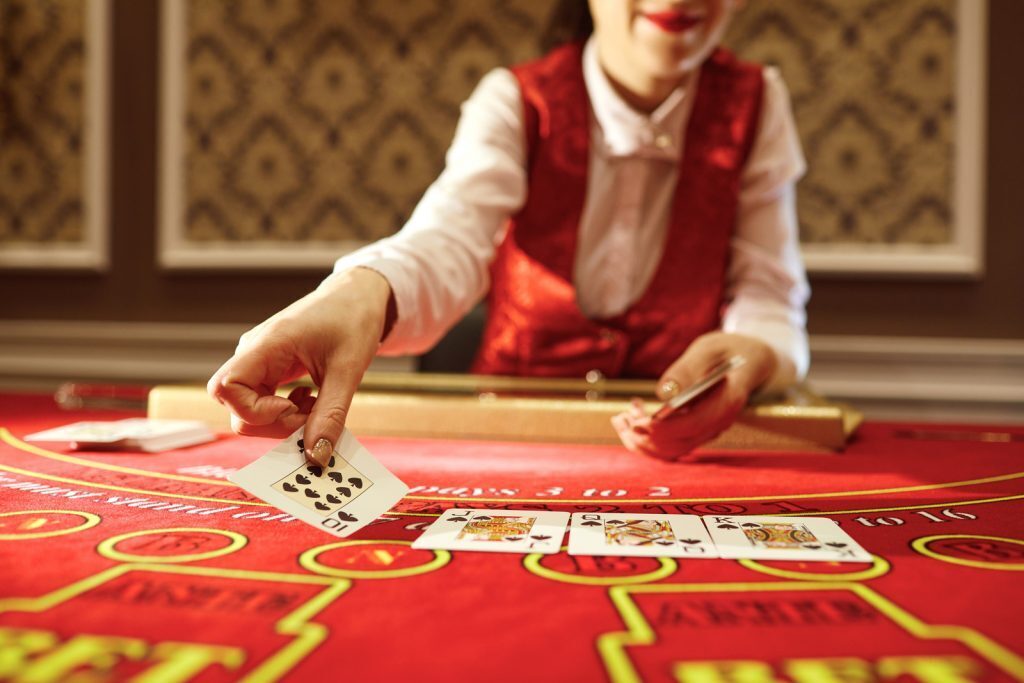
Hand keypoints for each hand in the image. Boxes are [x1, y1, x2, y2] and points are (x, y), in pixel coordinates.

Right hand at [207, 267, 392, 465]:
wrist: (357, 295)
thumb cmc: (353, 320)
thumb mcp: (348, 370)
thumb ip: (330, 415)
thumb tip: (316, 457)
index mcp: (266, 345)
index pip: (225, 388)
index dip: (254, 412)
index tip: (292, 408)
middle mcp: (253, 353)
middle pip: (236, 408)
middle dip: (274, 424)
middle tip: (314, 418)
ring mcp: (258, 361)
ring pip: (250, 409)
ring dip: (283, 420)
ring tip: (318, 406)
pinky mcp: (269, 368)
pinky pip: (264, 401)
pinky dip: (287, 411)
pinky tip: (312, 400)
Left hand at [611, 332, 776, 459]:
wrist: (748, 362)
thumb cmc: (727, 351)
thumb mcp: (710, 348)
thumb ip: (688, 367)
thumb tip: (663, 392)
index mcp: (727, 401)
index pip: (693, 425)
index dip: (664, 427)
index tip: (638, 419)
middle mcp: (718, 423)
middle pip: (678, 444)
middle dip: (645, 435)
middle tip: (622, 415)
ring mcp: (707, 431)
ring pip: (670, 451)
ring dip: (641, 441)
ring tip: (620, 418)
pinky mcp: (696, 433)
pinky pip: (669, 447)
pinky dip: (645, 440)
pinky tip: (629, 421)